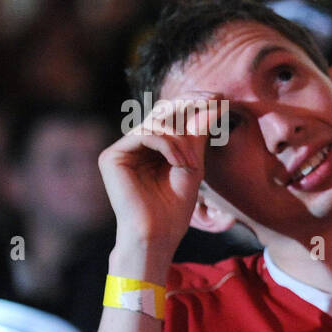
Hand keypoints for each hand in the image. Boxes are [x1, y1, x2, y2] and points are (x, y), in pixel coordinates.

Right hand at [99, 98, 212, 269]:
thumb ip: (198, 135)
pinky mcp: (112, 156)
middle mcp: (134, 145)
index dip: (192, 102)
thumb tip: (215, 103)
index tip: (219, 97)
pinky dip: (167, 145)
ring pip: (156, 123)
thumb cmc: (175, 207)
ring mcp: (122, 150)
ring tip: (190, 163)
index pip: (170, 115)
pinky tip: (178, 162)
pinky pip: (144, 135)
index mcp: (152, 148)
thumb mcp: (193, 165)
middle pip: (161, 111)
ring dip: (180, 140)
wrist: (158, 234)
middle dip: (189, 104)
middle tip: (213, 101)